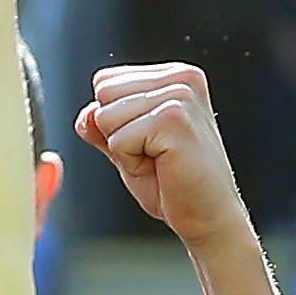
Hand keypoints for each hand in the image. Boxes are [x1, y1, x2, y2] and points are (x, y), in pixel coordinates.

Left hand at [80, 63, 253, 258]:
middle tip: (155, 155)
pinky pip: (117, 140)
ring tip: (160, 161)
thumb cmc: (171, 184)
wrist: (208, 218)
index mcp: (174, 75)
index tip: (150, 141)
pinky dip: (132, 164)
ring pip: (105, 116)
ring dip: (124, 150)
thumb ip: (101, 124)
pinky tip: (164, 168)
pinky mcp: (174, 119)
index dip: (115, 121)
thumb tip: (87, 114)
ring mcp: (180, 96)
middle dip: (117, 132)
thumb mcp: (126, 146)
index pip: (105, 81)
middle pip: (103, 93)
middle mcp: (181, 78)